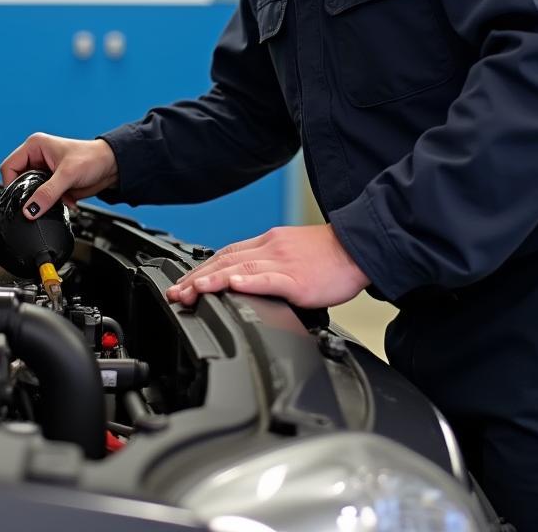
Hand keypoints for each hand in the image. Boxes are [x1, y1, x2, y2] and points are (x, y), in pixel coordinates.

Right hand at [0, 133, 118, 219]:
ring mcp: (44, 171)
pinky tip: (65, 200)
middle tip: (40, 202)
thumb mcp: (68, 175)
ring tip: (57, 198)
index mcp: (34, 146)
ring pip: (30, 192)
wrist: (111, 167)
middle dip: (29, 194)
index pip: (9, 166)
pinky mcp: (52, 184)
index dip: (11, 184)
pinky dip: (52, 203)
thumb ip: (47, 193)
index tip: (19, 199)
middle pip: (18, 181)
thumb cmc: (92, 158)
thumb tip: (29, 210)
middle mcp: (36, 157)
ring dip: (43, 200)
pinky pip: (42, 198)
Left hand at [167, 224, 368, 308]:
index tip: (184, 282)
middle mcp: (271, 249)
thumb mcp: (293, 253)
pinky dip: (248, 281)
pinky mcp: (298, 278)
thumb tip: (248, 281)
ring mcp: (283, 262)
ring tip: (191, 291)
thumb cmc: (332, 256)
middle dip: (196, 278)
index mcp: (269, 243)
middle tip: (175, 293)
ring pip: (239, 268)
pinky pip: (269, 279)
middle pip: (224, 260)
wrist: (361, 247)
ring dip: (211, 281)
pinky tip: (232, 285)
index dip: (201, 268)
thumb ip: (270, 265)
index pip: (226, 253)